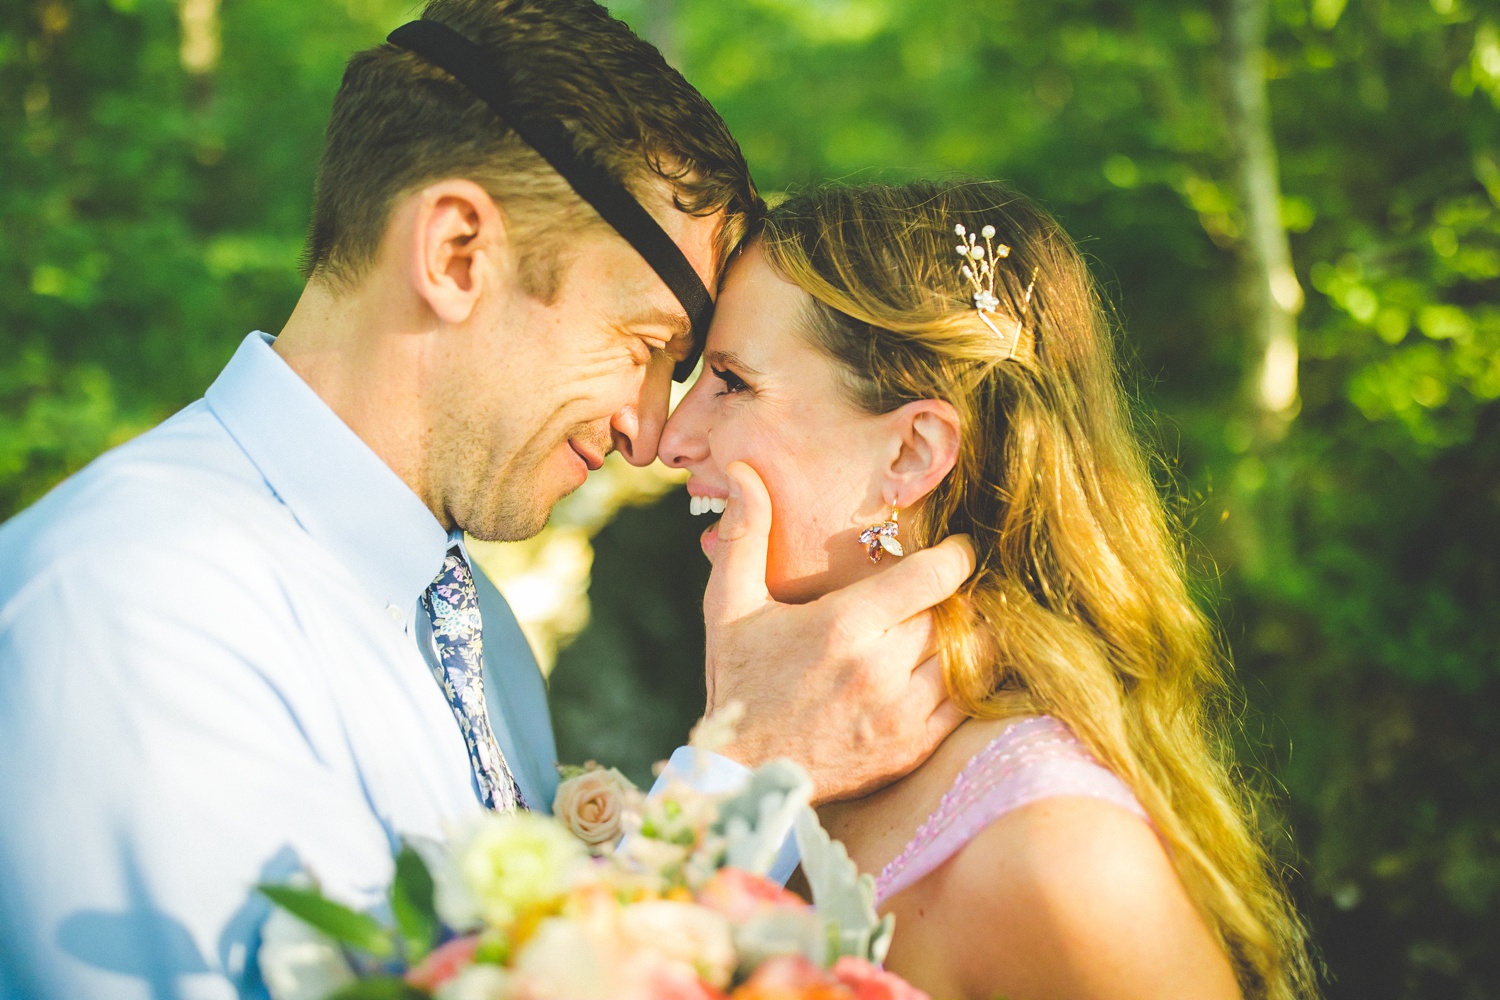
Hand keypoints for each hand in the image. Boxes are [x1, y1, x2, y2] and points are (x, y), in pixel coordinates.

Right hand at [702, 461, 974, 804]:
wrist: (744, 774)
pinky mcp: (914, 746)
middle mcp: (880, 668)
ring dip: (968, 636)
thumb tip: (743, 470)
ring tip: (951, 624)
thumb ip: (745, 536)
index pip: (933, 576)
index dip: (955, 556)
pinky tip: (950, 666)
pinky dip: (969, 679)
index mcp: (843, 624)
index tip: (957, 549)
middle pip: (954, 612)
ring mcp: (902, 712)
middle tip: (947, 589)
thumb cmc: (741, 683)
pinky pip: (968, 701)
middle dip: (956, 596)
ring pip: (970, 656)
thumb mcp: (729, 607)